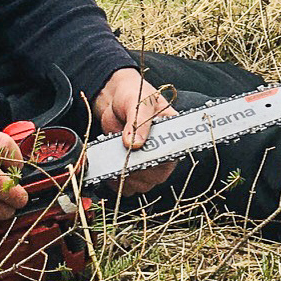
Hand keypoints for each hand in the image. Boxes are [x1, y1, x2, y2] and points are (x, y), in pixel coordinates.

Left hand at [92, 67, 178, 195]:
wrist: (115, 99)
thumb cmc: (133, 95)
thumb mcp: (139, 103)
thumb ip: (139, 122)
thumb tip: (134, 144)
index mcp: (171, 133)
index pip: (171, 156)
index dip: (158, 162)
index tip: (141, 157)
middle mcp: (161, 150)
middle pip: (158, 175)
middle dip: (139, 172)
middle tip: (124, 160)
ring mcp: (146, 161)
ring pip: (143, 184)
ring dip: (127, 179)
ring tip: (114, 164)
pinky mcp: (130, 167)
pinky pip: (128, 186)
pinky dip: (117, 183)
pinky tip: (109, 172)